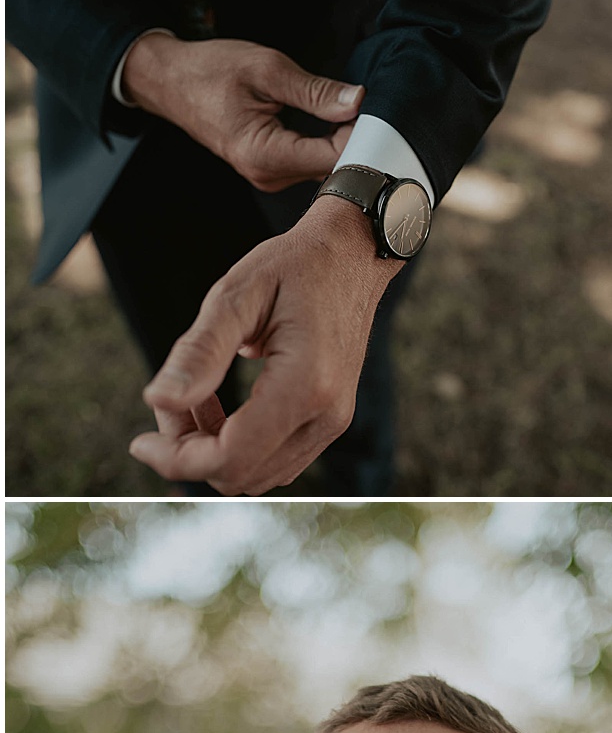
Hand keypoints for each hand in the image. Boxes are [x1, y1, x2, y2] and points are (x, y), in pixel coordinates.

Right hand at [120, 33, 359, 191]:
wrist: (169, 81)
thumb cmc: (208, 70)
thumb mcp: (266, 69)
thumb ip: (315, 91)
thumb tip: (357, 102)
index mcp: (265, 154)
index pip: (334, 157)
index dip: (360, 135)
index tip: (373, 112)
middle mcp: (269, 176)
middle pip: (333, 169)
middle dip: (355, 142)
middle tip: (370, 113)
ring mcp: (270, 178)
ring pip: (325, 170)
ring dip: (342, 146)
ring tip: (349, 118)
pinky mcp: (271, 173)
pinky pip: (311, 166)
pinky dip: (326, 148)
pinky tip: (332, 129)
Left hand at [129, 199, 401, 494]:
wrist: (351, 258)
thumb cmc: (293, 268)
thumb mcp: (236, 296)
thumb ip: (198, 352)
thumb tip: (157, 400)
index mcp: (304, 387)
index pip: (231, 456)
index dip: (178, 458)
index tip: (139, 441)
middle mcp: (325, 416)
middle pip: (241, 474)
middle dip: (191, 450)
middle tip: (168, 400)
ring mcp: (332, 423)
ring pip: (257, 474)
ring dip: (213, 448)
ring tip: (195, 398)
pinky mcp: (329, 421)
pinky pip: (275, 459)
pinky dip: (238, 445)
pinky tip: (221, 407)